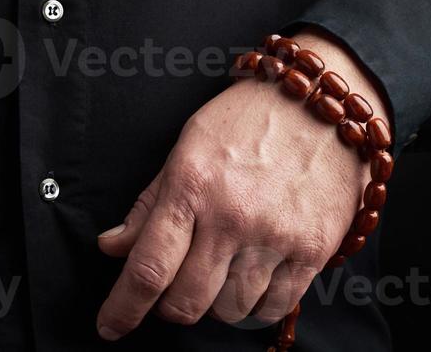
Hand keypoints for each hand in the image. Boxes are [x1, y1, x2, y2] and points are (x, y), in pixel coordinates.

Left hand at [95, 29, 389, 339]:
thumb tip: (112, 247)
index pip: (149, 267)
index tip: (109, 327)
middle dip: (170, 307)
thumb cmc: (246, 120)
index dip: (123, 307)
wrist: (321, 104)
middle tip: (173, 289)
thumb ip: (149, 204)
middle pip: (186, 301)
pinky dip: (255, 306)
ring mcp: (275, 236)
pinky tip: (250, 280)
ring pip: (229, 311)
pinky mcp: (313, 250)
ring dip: (214, 304)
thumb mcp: (186, 148)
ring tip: (219, 271)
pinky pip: (274, 308)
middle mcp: (232, 216)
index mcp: (191, 186)